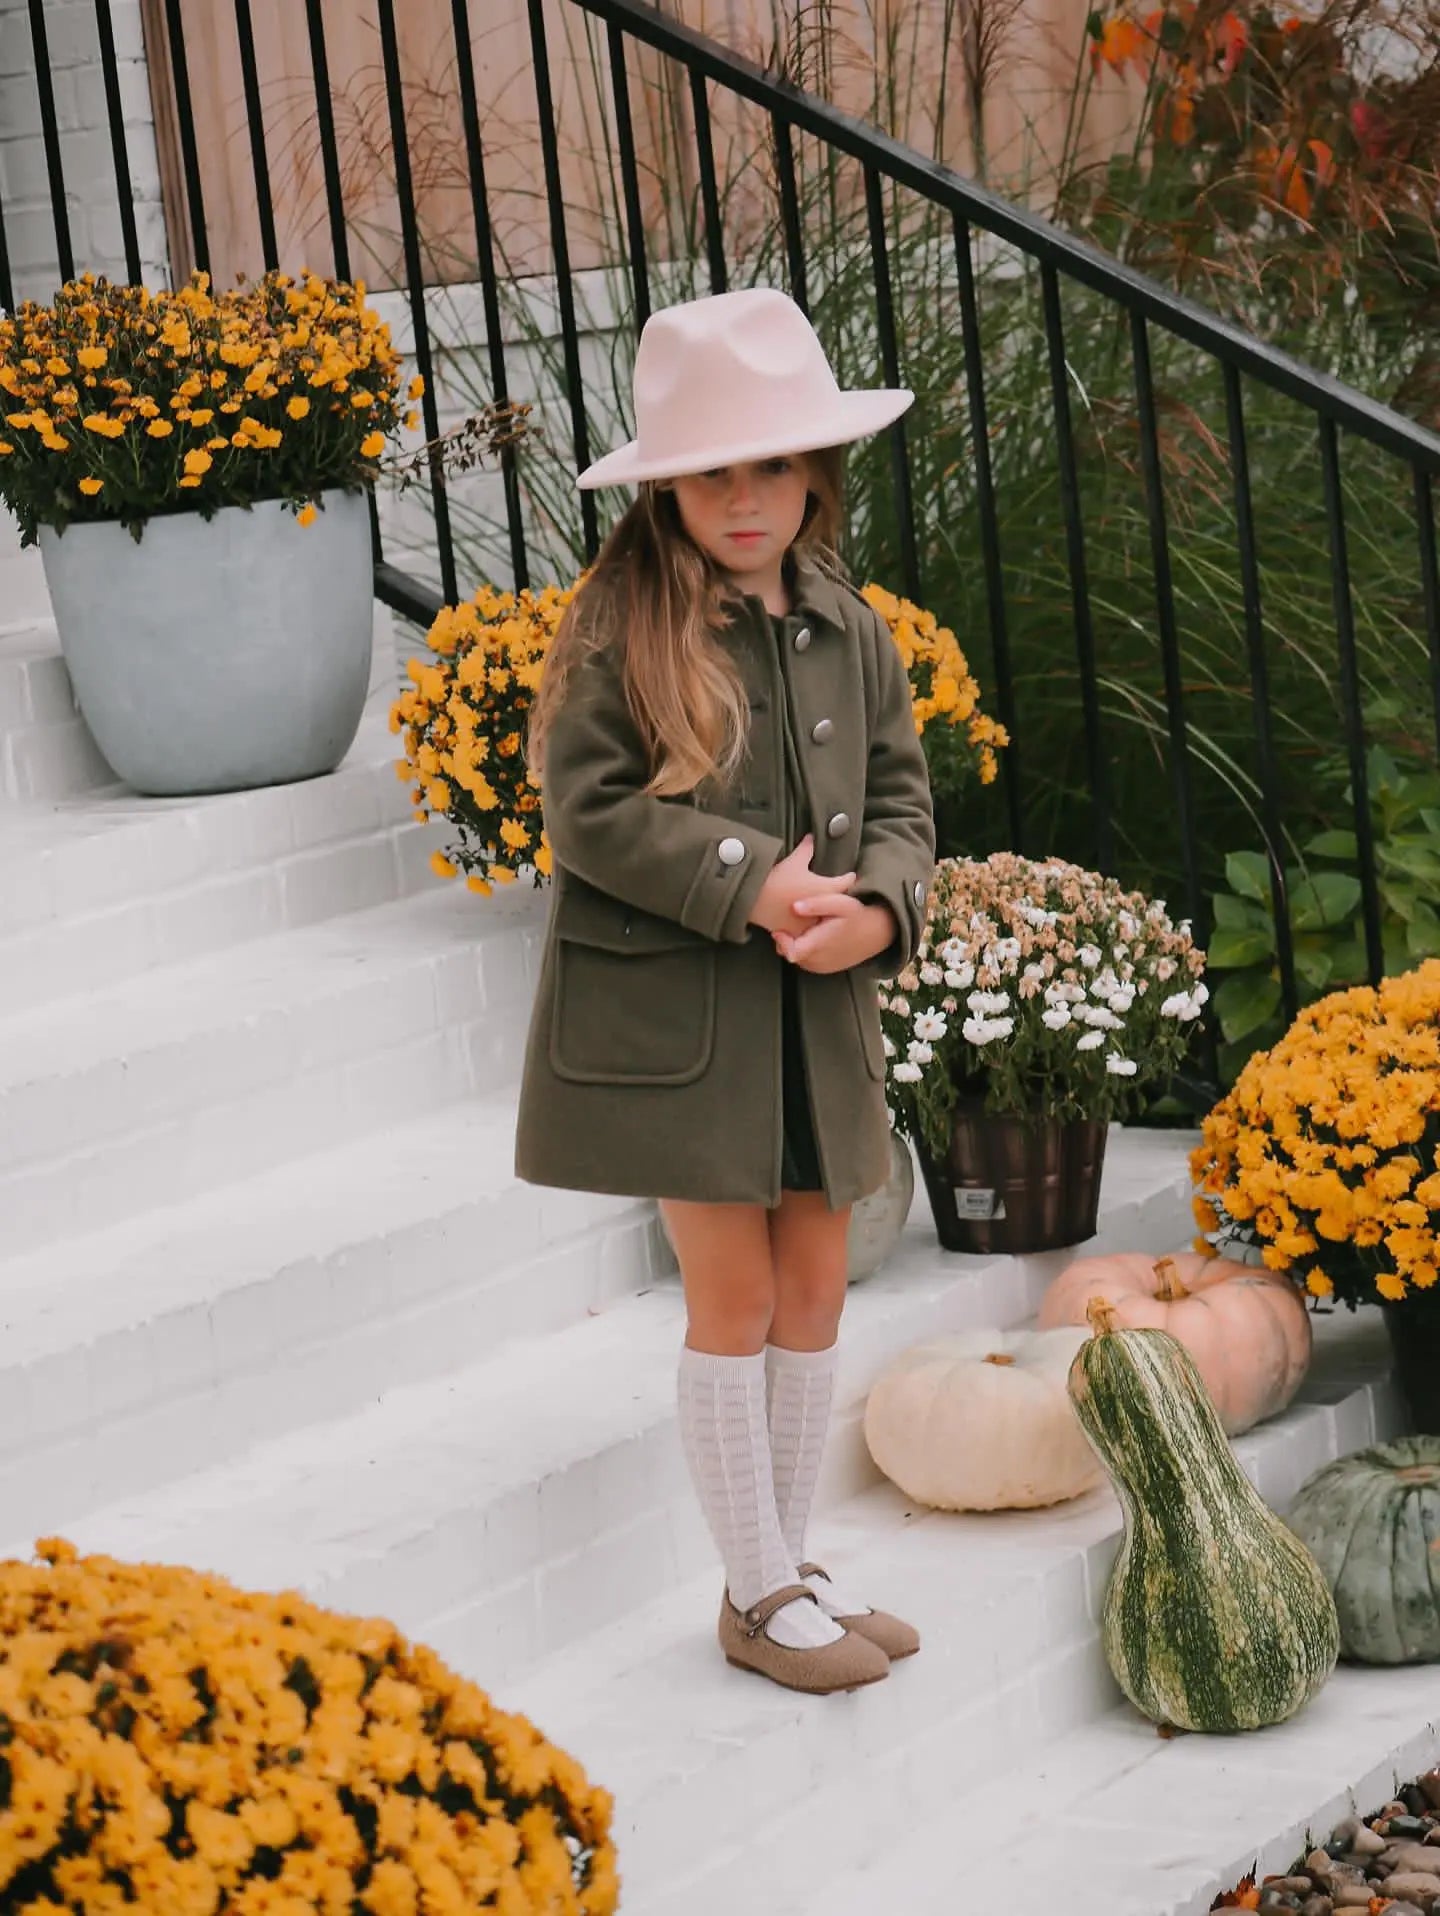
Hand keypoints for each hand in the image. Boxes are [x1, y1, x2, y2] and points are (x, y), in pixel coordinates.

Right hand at [748, 834, 855, 938]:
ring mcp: (809, 922)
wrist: (754, 898)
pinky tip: (803, 917)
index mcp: (826, 888)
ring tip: (821, 906)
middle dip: (837, 897)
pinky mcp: (796, 932)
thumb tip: (812, 836)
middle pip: (837, 903)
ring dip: (823, 912)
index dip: (849, 877)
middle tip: (838, 891)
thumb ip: (807, 848)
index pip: (846, 883)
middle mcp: (822, 908)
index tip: (851, 876)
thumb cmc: (777, 877)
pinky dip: (807, 922)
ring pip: (822, 918)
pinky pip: (806, 928)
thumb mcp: (794, 860)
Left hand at [774, 895, 896, 973]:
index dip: (782, 942)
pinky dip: (805, 951)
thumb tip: (794, 906)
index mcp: (819, 945)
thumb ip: (817, 904)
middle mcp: (819, 961)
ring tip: (801, 929)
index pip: (791, 952)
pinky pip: (806, 962)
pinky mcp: (825, 969)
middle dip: (787, 941)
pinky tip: (811, 937)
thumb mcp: (840, 903)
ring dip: (795, 945)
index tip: (780, 929)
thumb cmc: (857, 915)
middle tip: (789, 925)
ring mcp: (822, 967)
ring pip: (797, 958)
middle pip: (789, 954)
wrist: (877, 933)